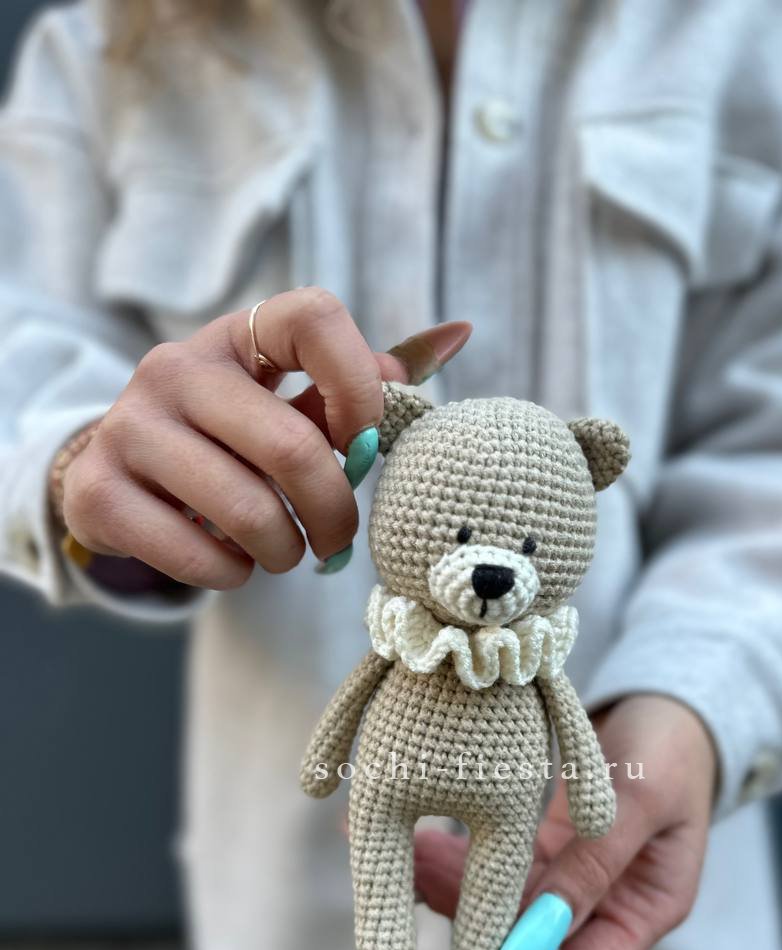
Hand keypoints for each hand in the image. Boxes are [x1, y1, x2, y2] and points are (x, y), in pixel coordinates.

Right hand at [59, 289, 470, 586]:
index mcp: (237, 337)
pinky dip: (231, 576)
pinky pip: (198, 556)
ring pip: (248, 511)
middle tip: (338, 540)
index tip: (363, 443)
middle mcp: (175, 368)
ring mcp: (128, 428)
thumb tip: (459, 336)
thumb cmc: (231, 439)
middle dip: (335, 513)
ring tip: (284, 553)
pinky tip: (232, 563)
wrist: (116, 472)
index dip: (361, 385)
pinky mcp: (98, 493)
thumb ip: (364, 382)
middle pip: (293, 446)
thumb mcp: (290, 400)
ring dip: (285, 553)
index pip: (315, 317)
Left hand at [416, 692, 718, 949]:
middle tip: (415, 901)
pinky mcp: (549, 848)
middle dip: (473, 931)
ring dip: (457, 892)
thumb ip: (597, 861)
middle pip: (533, 947)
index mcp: (647, 911)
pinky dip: (463, 861)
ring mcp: (576, 879)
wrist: (667, 699)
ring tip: (410, 863)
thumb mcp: (642, 796)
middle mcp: (609, 907)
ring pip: (506, 908)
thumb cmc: (671, 746)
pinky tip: (425, 844)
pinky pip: (499, 868)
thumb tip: (544, 925)